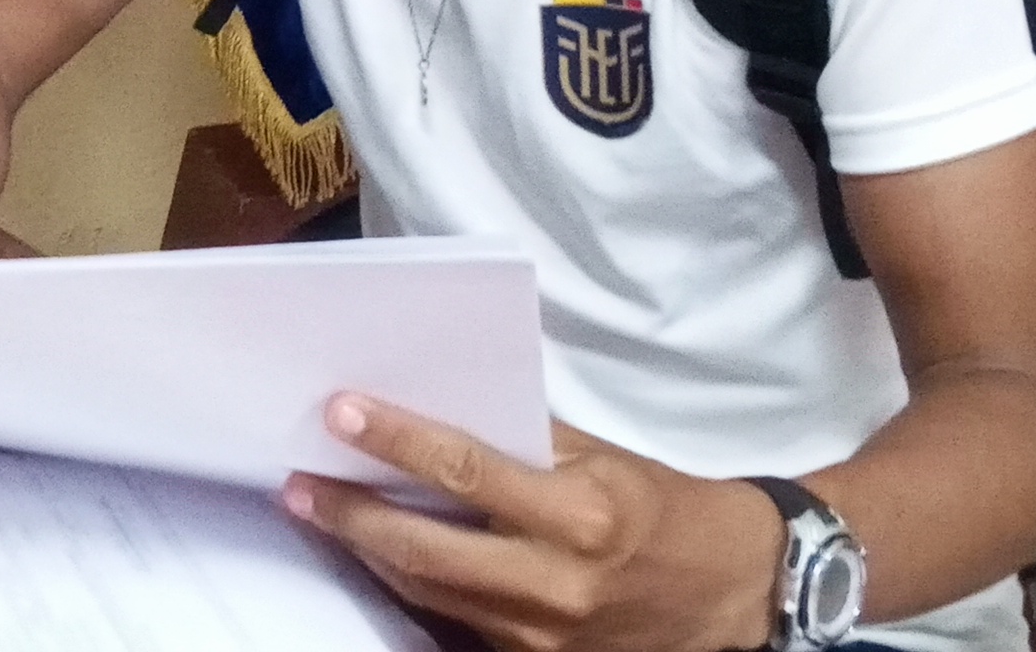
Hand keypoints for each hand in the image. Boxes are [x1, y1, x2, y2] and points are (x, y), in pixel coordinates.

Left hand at [282, 395, 781, 651]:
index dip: (396, 442)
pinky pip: (453, 622)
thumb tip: (443, 405)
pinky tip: (374, 557)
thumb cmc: (667, 511)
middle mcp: (558, 582)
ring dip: (365, 552)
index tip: (343, 413)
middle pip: (426, 551)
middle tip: (297, 481)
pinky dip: (409, 587)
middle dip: (351, 514)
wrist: (737, 593)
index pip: (467, 471)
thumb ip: (527, 440)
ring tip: (319, 510)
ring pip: (429, 592)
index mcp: (582, 515)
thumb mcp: (605, 459)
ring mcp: (543, 635)